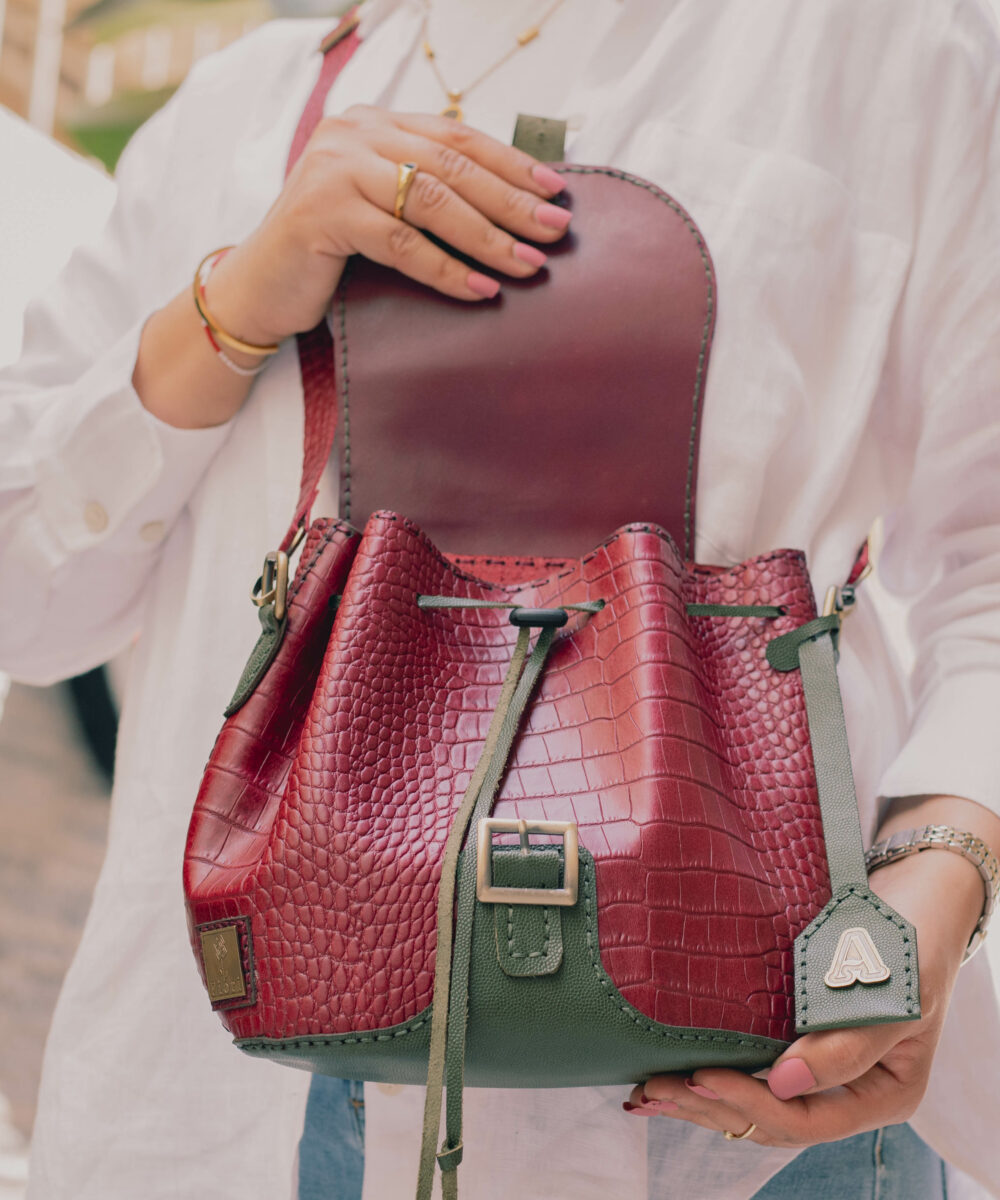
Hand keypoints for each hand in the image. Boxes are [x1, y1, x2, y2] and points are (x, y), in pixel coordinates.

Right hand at [206, 106, 570, 345]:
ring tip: (528, 264)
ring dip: (488, 237)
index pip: (456, 136)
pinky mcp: (322, 213)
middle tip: (555, 229)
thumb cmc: (327, 255)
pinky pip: (401, 242)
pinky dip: (446, 269)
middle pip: (451, 166)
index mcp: (372, 125)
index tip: (556, 189)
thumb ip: (424, 194)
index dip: (510, 163)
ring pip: (431, 201)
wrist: (256, 288)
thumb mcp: (379, 210)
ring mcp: (334, 170)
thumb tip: (510, 206)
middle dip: (511, 200)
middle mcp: (352, 134)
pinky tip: (480, 289)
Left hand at [624, 845, 984, 1144]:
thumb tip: (783, 1083)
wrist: (914, 903)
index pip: (806, 1119)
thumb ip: (848, 1043)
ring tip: (646, 1094)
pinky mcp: (795, 1044)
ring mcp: (820, 1071)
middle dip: (711, 1108)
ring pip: (755, 1105)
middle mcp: (848, 1092)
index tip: (702, 1076)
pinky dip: (710, 1079)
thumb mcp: (893, 992)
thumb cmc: (909, 944)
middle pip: (771, 1119)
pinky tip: (667, 1079)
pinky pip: (750, 1075)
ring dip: (700, 1102)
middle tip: (652, 1090)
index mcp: (883, 1093)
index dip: (751, 1103)